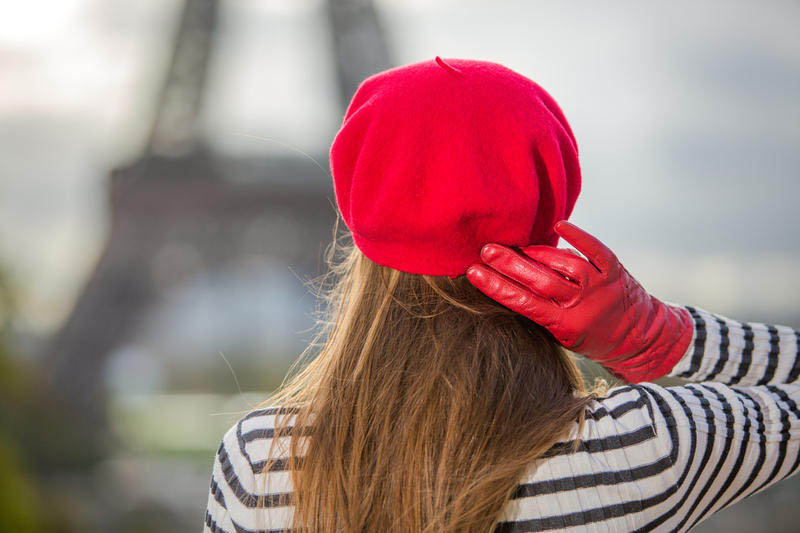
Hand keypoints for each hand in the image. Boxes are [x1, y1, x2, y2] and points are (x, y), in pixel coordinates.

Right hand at [465, 220, 693, 382]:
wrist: (643, 340)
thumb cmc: (595, 338)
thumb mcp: (564, 336)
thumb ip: (541, 311)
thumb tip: (509, 282)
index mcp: (566, 326)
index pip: (524, 303)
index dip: (497, 287)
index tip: (474, 273)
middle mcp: (582, 304)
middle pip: (540, 280)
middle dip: (510, 264)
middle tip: (487, 250)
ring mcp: (599, 285)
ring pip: (563, 263)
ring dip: (536, 252)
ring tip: (515, 247)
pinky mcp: (614, 270)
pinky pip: (594, 249)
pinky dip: (577, 236)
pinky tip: (558, 226)